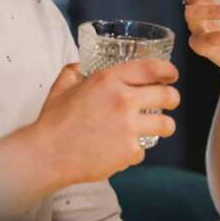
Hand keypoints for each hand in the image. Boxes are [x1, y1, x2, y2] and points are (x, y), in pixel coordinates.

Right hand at [27, 60, 179, 186]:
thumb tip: (82, 66)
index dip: (168, 70)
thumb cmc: (54, 120)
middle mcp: (124, 100)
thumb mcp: (64, 86)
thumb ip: (76, 71)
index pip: (152, 68)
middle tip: (170, 101)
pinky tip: (123, 149)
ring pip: (166, 125)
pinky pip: (143, 149)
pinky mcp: (129, 151)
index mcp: (110, 80)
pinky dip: (135, 150)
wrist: (47, 154)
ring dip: (164, 125)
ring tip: (158, 127)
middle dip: (172, 98)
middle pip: (167, 96)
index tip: (172, 74)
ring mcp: (129, 127)